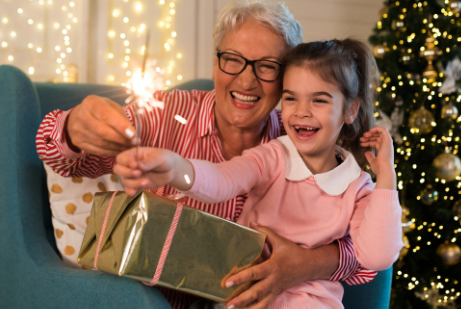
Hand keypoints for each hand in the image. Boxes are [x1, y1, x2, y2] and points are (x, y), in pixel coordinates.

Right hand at [66, 95, 135, 155]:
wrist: (79, 117)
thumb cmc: (101, 111)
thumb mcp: (112, 107)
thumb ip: (122, 119)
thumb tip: (133, 135)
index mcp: (92, 103)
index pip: (107, 116)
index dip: (121, 126)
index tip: (134, 135)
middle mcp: (82, 116)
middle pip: (103, 131)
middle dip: (122, 139)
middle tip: (134, 143)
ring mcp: (78, 130)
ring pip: (101, 143)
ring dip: (118, 147)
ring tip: (129, 147)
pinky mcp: (78, 142)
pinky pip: (97, 150)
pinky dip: (111, 152)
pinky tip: (120, 150)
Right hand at [114, 147, 193, 195]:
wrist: (172, 170)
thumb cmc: (165, 159)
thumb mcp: (159, 157)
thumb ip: (149, 161)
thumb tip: (139, 166)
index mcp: (134, 154)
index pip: (121, 157)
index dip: (125, 161)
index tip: (134, 164)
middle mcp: (131, 165)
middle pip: (118, 169)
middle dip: (126, 173)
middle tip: (138, 173)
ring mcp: (133, 176)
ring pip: (125, 181)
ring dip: (133, 183)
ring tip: (146, 182)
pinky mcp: (137, 185)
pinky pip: (129, 189)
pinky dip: (130, 191)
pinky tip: (134, 193)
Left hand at [223, 222, 337, 308]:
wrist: (310, 266)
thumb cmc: (293, 252)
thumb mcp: (280, 241)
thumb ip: (265, 232)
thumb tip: (251, 223)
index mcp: (272, 267)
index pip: (254, 274)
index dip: (240, 278)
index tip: (227, 283)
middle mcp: (273, 281)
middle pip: (255, 293)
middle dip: (241, 299)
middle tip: (227, 304)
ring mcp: (275, 289)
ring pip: (260, 303)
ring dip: (246, 308)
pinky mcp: (277, 294)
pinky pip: (266, 304)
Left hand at [360, 126, 395, 189]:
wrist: (383, 169)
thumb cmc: (379, 168)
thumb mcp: (372, 161)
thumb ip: (370, 156)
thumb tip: (366, 152)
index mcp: (384, 150)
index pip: (376, 143)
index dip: (368, 142)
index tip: (361, 143)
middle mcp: (387, 146)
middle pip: (377, 137)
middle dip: (368, 137)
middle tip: (361, 138)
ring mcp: (388, 143)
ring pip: (379, 133)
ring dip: (371, 133)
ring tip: (363, 136)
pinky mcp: (388, 140)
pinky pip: (383, 130)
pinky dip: (376, 129)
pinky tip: (369, 132)